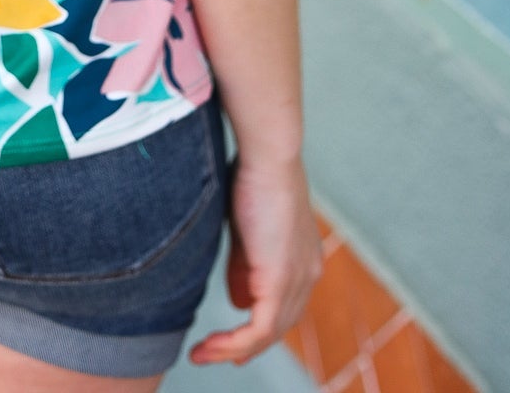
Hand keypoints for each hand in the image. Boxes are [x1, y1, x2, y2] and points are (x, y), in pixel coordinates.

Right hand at [188, 154, 322, 367]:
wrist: (268, 155)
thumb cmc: (253, 174)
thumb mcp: (246, 226)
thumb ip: (244, 263)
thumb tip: (239, 299)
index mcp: (303, 257)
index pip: (283, 303)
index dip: (258, 325)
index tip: (230, 338)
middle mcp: (307, 273)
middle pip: (278, 325)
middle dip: (245, 346)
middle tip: (214, 354)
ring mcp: (297, 280)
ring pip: (268, 334)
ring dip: (232, 349)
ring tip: (202, 354)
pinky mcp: (280, 282)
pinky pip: (259, 331)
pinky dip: (233, 344)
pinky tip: (210, 346)